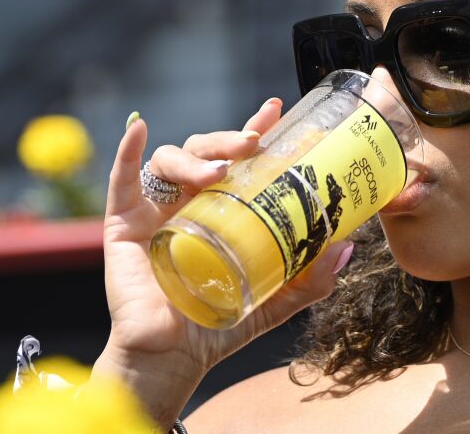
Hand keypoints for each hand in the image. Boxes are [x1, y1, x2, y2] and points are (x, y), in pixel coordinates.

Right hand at [93, 101, 354, 424]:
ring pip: (170, 159)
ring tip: (217, 174)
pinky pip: (121, 182)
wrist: (173, 360)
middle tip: (252, 142)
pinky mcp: (123, 225)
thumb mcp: (275, 298)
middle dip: (228, 139)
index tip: (275, 111)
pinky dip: (127, 153)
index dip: (253, 129)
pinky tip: (138, 130)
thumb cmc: (217, 326)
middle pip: (205, 151)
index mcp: (219, 208)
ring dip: (194, 158)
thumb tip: (349, 247)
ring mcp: (154, 210)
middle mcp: (186, 201)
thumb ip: (312, 278)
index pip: (236, 159)